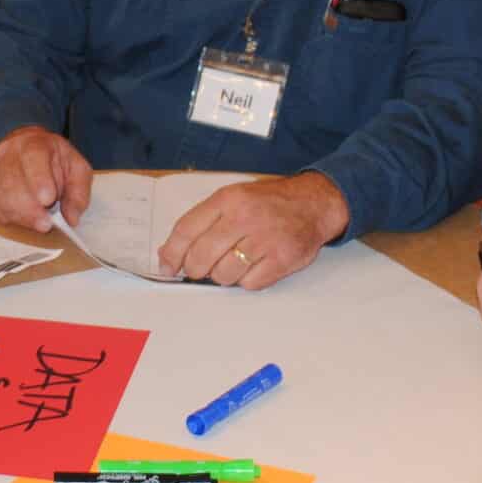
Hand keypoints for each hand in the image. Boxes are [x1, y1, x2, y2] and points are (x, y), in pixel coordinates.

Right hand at [0, 126, 95, 230]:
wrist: (24, 147)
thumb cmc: (52, 159)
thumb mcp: (76, 168)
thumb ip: (78, 192)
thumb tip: (72, 218)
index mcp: (34, 143)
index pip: (32, 157)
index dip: (38, 179)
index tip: (48, 200)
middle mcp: (9, 153)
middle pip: (11, 180)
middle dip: (29, 208)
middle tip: (45, 224)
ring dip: (19, 215)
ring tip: (37, 224)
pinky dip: (7, 217)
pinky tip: (21, 219)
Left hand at [157, 172, 347, 288]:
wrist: (314, 203)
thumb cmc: (269, 203)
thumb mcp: (233, 198)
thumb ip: (201, 221)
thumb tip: (169, 252)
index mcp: (228, 199)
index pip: (186, 230)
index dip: (172, 253)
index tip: (167, 266)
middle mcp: (245, 218)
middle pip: (201, 256)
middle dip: (194, 269)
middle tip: (198, 270)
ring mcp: (264, 239)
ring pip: (223, 275)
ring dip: (223, 275)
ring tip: (233, 263)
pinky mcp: (282, 259)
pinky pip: (249, 284)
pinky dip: (247, 280)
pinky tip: (253, 266)